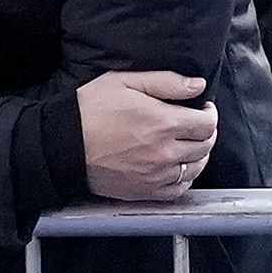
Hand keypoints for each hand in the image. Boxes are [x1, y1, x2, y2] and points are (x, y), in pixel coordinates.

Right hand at [77, 71, 218, 201]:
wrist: (61, 145)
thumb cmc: (88, 110)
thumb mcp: (121, 82)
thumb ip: (164, 81)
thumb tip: (197, 86)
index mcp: (163, 123)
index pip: (207, 123)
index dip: (209, 114)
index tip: (202, 109)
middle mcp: (166, 152)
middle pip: (206, 145)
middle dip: (205, 132)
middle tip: (193, 125)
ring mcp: (157, 174)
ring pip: (196, 167)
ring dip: (197, 154)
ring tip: (186, 144)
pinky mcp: (146, 190)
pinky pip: (180, 188)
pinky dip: (184, 177)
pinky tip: (175, 166)